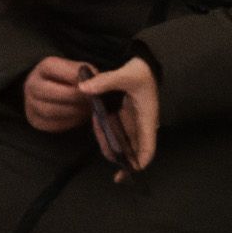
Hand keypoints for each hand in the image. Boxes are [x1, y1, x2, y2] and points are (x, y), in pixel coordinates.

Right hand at [22, 57, 89, 134]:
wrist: (60, 91)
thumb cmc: (73, 79)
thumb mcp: (81, 69)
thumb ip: (87, 73)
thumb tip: (95, 83)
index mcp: (44, 67)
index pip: (53, 68)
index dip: (73, 76)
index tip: (91, 83)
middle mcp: (32, 84)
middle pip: (51, 92)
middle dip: (74, 97)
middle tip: (91, 100)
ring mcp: (30, 103)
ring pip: (50, 110)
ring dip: (73, 111)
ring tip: (88, 109)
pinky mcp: (35, 120)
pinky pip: (51, 125)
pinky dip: (69, 122)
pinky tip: (79, 117)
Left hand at [78, 57, 161, 172]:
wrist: (143, 62)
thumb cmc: (142, 70)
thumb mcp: (127, 73)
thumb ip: (105, 81)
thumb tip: (83, 88)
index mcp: (147, 118)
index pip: (148, 148)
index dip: (140, 162)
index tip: (128, 170)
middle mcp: (141, 125)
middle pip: (133, 151)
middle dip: (120, 158)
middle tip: (109, 160)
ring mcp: (132, 122)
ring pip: (122, 143)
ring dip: (110, 144)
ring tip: (98, 132)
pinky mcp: (124, 117)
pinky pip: (114, 131)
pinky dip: (105, 131)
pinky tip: (96, 121)